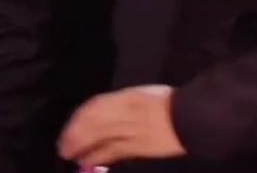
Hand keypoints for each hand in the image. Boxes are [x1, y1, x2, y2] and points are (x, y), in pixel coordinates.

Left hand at [58, 86, 186, 166]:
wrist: (193, 117)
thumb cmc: (170, 102)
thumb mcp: (143, 95)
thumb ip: (124, 104)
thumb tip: (102, 116)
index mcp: (129, 96)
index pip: (96, 105)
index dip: (79, 117)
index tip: (70, 125)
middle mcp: (127, 112)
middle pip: (93, 124)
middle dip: (75, 135)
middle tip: (63, 146)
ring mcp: (132, 131)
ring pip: (100, 140)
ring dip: (82, 148)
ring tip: (70, 156)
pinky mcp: (139, 147)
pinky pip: (114, 153)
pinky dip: (98, 157)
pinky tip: (88, 162)